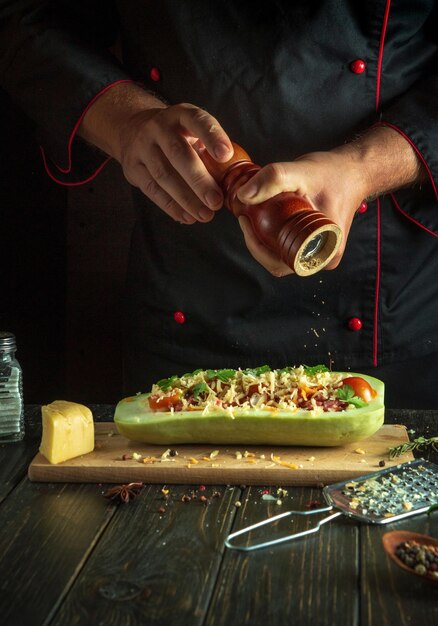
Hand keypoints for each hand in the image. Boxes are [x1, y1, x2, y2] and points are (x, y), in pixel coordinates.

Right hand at [79, 83, 232, 223]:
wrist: (133, 129)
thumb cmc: (176, 135)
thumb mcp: (191, 131)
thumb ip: (209, 150)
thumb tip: (234, 183)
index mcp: (181, 115)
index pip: (198, 121)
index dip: (212, 136)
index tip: (226, 155)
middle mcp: (159, 127)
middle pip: (178, 153)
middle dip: (199, 180)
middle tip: (216, 201)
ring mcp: (142, 147)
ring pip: (164, 175)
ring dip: (186, 199)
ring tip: (205, 215)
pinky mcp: (133, 167)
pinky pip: (152, 189)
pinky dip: (170, 206)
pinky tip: (186, 216)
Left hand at [237, 149, 366, 275]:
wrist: (353, 171)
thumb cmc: (333, 173)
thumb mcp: (302, 172)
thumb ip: (273, 179)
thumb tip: (243, 196)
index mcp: (326, 252)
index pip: (279, 263)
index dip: (256, 246)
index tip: (245, 221)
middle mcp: (323, 258)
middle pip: (276, 262)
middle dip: (256, 241)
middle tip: (245, 216)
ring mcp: (318, 254)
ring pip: (280, 256)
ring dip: (262, 239)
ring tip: (252, 216)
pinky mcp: (314, 246)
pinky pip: (287, 248)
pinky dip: (272, 236)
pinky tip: (264, 218)